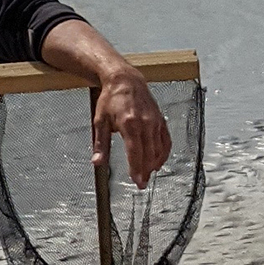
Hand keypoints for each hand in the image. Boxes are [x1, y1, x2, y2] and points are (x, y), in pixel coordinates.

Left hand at [92, 72, 171, 186]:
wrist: (125, 80)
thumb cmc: (110, 99)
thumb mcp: (100, 121)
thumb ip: (100, 144)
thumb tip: (97, 163)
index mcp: (129, 123)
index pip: (135, 152)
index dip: (137, 169)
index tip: (137, 181)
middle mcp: (145, 123)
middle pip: (149, 153)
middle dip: (145, 171)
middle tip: (141, 184)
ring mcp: (155, 121)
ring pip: (158, 148)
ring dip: (154, 164)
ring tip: (148, 175)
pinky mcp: (160, 120)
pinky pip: (166, 141)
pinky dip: (163, 153)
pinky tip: (158, 162)